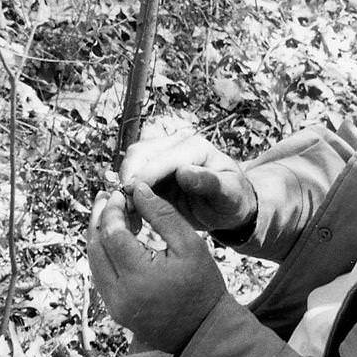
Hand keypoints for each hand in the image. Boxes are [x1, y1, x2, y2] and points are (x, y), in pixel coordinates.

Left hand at [88, 186, 225, 353]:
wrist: (204, 330)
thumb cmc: (203, 285)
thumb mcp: (191, 245)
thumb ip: (163, 215)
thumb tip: (138, 189)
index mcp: (139, 277)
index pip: (111, 234)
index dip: (113, 210)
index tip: (121, 193)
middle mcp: (120, 294)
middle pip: (95, 247)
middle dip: (99, 218)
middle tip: (107, 196)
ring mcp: (115, 306)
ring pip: (94, 262)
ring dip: (99, 235)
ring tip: (111, 213)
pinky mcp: (116, 311)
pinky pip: (101, 276)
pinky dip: (105, 254)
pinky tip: (117, 239)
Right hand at [121, 134, 256, 235]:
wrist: (228, 206)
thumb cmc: (232, 200)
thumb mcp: (229, 195)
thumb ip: (209, 183)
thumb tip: (183, 172)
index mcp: (197, 147)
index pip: (164, 157)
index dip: (146, 174)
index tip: (131, 194)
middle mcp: (177, 145)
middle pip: (141, 153)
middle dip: (130, 178)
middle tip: (125, 206)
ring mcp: (163, 155)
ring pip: (132, 162)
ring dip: (124, 185)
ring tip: (126, 211)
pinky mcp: (154, 169)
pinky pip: (132, 175)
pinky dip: (126, 192)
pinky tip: (129, 211)